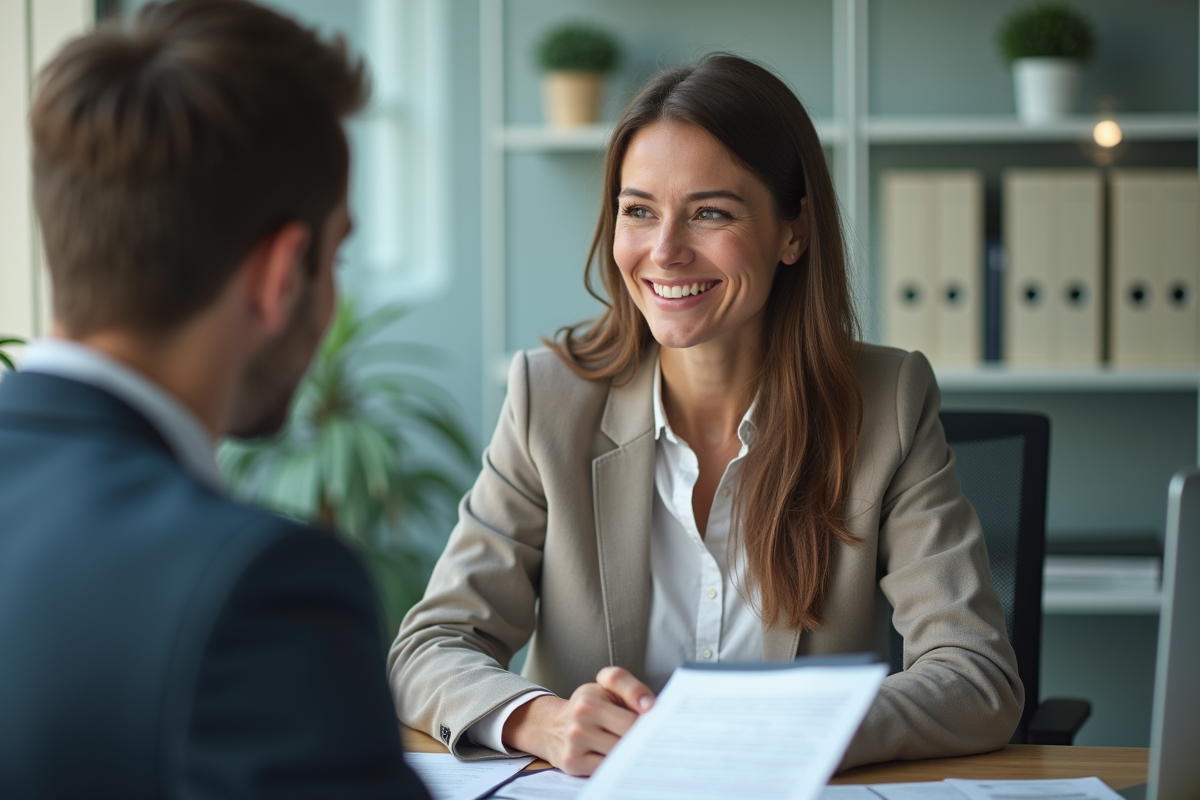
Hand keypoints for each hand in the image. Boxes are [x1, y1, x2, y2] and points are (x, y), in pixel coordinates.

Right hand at [502, 666, 654, 775]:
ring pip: (620, 751)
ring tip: (642, 749)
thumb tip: (652, 708)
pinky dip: (620, 766)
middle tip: (657, 737)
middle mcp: (581, 715)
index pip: (628, 706)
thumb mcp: (605, 688)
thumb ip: (630, 689)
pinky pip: (608, 768)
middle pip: (629, 730)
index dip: (648, 713)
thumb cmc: (588, 707)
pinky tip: (625, 761)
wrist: (551, 727)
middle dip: (646, 734)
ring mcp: (576, 740)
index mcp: (591, 697)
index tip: (656, 715)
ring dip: (635, 752)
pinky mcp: (573, 762)